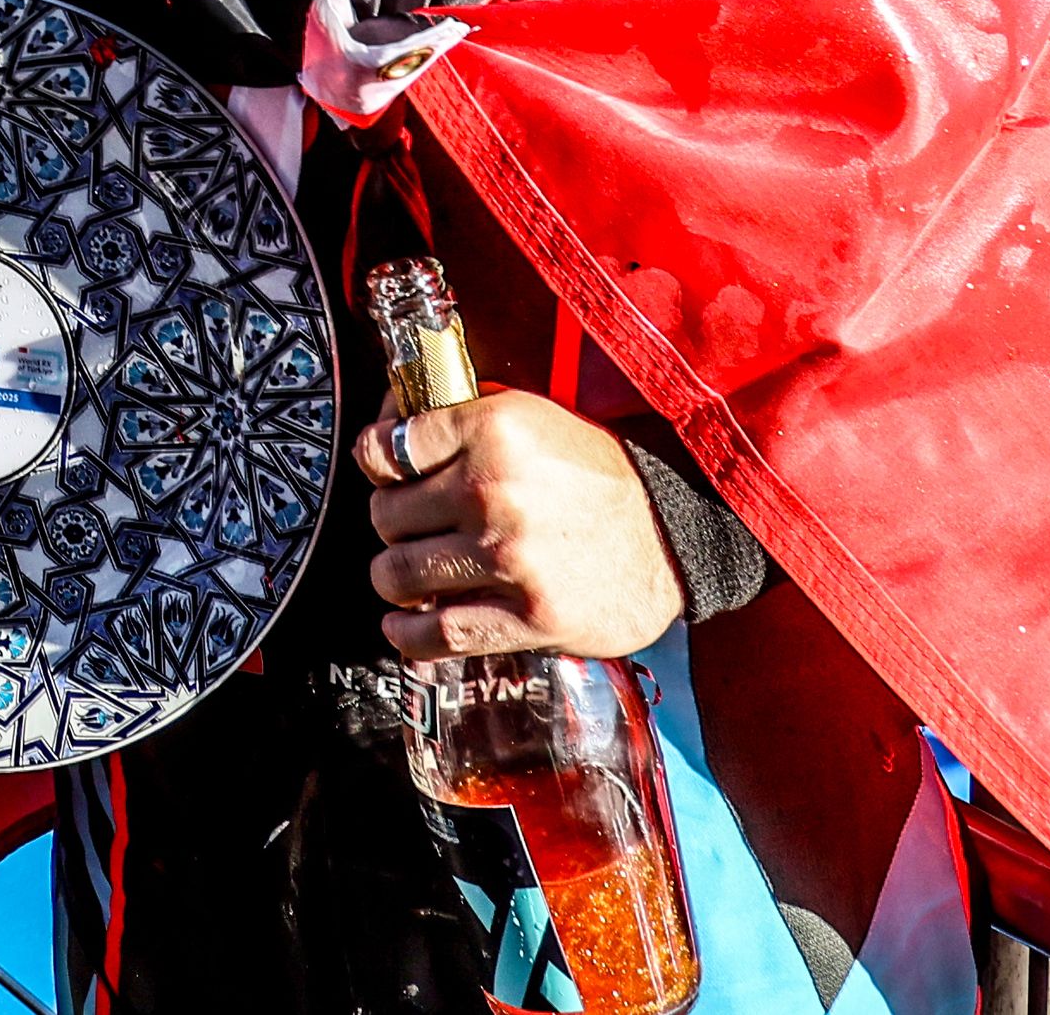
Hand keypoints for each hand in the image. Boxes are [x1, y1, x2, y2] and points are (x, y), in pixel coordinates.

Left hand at [358, 393, 683, 662]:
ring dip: (396, 578)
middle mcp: (493, 489)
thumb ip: (460, 418)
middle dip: (393, 523)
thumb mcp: (532, 417)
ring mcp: (508, 556)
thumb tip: (385, 420)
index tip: (386, 474)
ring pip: (397, 573)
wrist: (672, 536)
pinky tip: (407, 623)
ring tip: (413, 574)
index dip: (377, 462)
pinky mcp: (527, 616)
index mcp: (494, 428)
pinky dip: (408, 633)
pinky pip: (435, 633)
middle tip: (414, 528)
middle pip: (385, 514)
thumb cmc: (597, 475)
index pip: (384, 448)